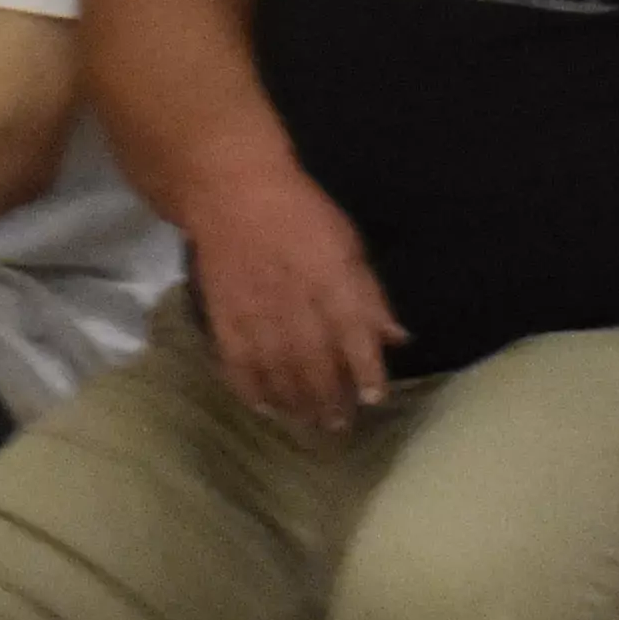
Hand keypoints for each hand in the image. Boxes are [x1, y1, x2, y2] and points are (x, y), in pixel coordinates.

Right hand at [181, 164, 404, 437]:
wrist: (231, 193)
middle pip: (315, 364)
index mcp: (332, 284)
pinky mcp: (223, 315)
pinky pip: (236, 359)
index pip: (355, 340)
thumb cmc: (301, 214)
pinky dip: (248, 386)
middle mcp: (296, 305)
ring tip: (305, 422)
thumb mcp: (349, 246)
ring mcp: (256, 312)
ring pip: (277, 369)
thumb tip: (396, 337)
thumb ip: (370, 296)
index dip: (366, 373)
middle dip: (329, 399)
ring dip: (293, 401)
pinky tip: (262, 405)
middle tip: (338, 426)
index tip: (374, 399)